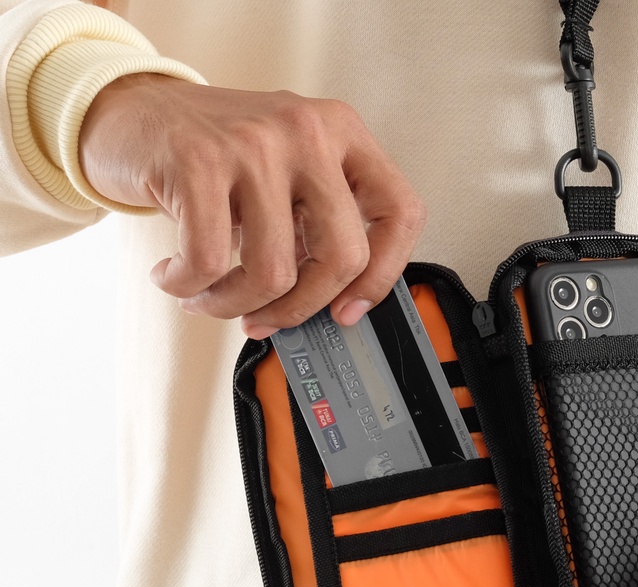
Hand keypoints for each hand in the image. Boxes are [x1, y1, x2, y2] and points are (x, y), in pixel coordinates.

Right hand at [79, 74, 425, 336]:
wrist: (132, 112)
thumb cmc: (217, 159)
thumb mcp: (288, 177)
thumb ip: (318, 227)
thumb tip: (334, 310)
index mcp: (344, 133)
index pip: (401, 213)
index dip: (383, 275)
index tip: (349, 310)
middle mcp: (308, 131)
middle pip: (341, 258)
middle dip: (300, 308)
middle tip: (266, 318)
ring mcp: (255, 142)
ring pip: (274, 273)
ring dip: (234, 305)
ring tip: (208, 297)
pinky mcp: (198, 159)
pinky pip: (211, 263)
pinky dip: (189, 287)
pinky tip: (174, 277)